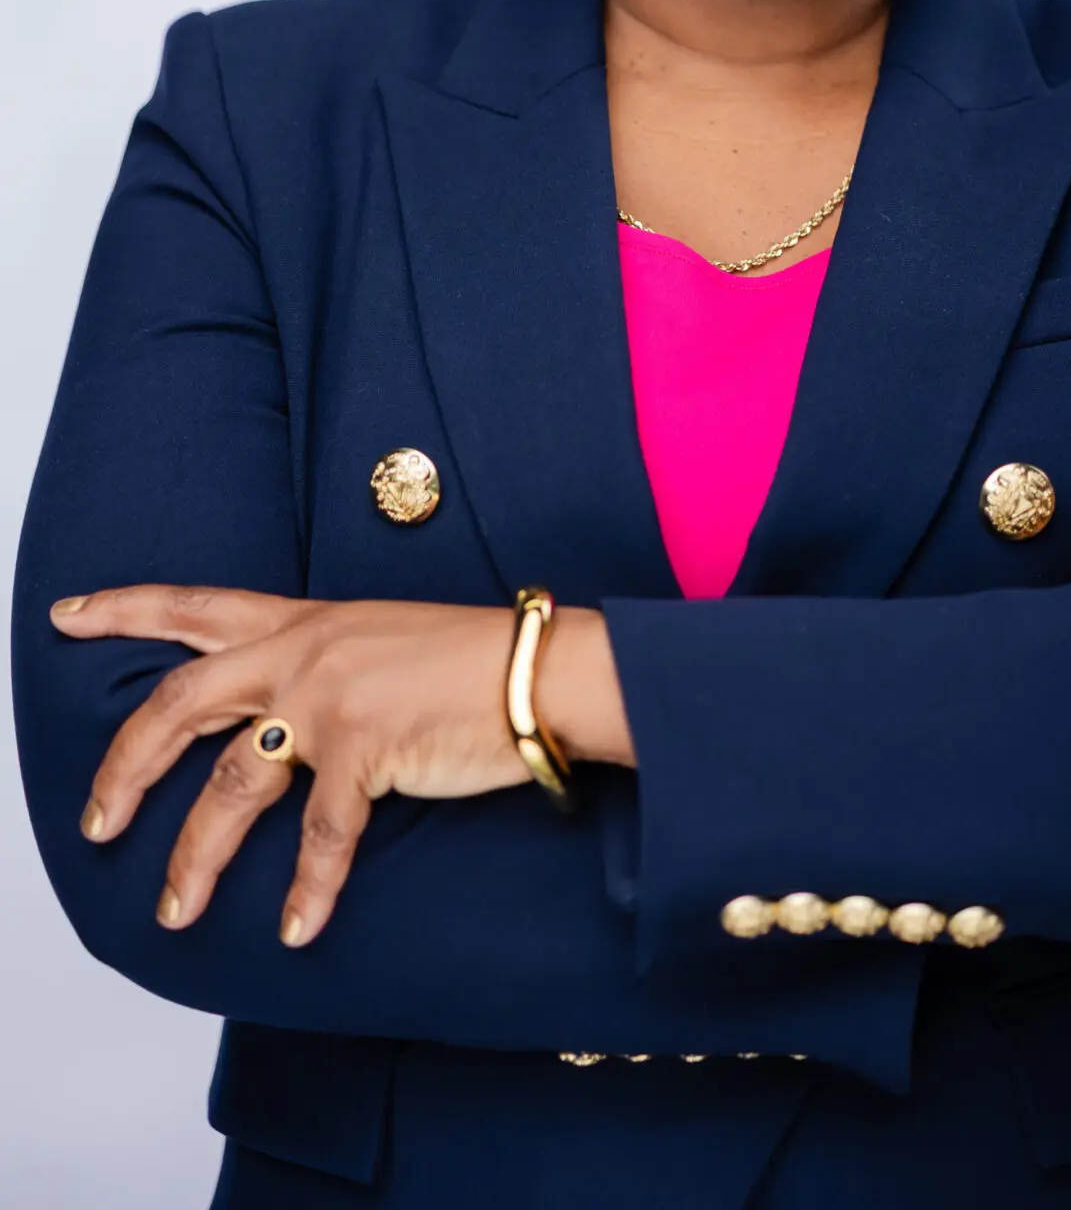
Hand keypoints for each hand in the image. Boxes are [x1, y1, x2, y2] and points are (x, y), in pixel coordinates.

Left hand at [49, 588, 631, 945]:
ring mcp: (329, 697)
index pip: (195, 604)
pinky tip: (295, 929)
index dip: (124, 609)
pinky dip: (305, 890)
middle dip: (125, 767)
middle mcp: (304, 651)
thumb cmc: (472, 662)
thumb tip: (279, 725)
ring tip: (174, 912)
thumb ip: (322, 666)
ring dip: (194, 856)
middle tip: (95, 823)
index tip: (67, 614)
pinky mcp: (366, 746)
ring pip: (229, 786)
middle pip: (179, 702)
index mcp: (305, 621)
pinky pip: (317, 835)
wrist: (541, 669)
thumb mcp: (378, 642)